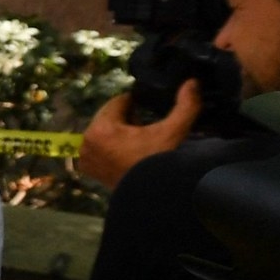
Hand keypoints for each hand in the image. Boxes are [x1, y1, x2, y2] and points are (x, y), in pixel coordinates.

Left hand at [78, 83, 200, 187]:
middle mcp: (87, 141)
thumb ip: (185, 106)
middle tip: (145, 128)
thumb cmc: (158, 163)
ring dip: (119, 131)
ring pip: (104, 130)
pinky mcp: (89, 169)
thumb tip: (193, 81)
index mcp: (101, 128)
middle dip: (126, 118)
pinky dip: (111, 145)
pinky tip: (129, 151)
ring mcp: (86, 156)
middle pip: (108, 115)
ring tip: (139, 140)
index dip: (135, 103)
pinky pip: (99, 146)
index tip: (148, 110)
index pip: (118, 102)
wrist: (151, 199)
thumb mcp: (173, 133)